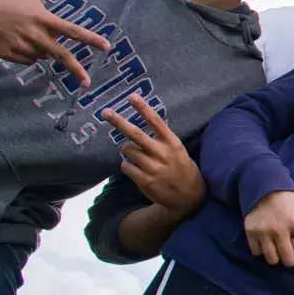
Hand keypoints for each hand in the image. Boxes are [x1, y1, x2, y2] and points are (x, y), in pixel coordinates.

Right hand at [0, 0, 108, 85]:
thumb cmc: (5, 1)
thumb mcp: (31, 0)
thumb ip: (47, 15)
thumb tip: (57, 29)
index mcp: (43, 18)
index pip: (72, 30)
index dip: (90, 39)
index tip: (106, 46)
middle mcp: (35, 34)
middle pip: (61, 55)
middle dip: (76, 70)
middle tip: (87, 82)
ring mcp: (22, 46)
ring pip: (43, 57)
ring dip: (42, 51)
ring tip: (26, 36)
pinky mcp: (9, 55)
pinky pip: (28, 60)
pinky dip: (28, 54)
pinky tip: (17, 42)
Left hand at [99, 96, 204, 218]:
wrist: (188, 197)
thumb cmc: (182, 169)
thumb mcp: (178, 151)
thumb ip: (161, 141)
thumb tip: (135, 134)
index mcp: (172, 143)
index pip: (156, 122)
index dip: (143, 109)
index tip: (132, 97)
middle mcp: (162, 153)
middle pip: (135, 134)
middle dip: (119, 121)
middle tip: (105, 112)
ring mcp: (153, 168)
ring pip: (127, 151)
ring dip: (127, 151)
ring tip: (136, 156)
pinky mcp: (144, 181)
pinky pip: (125, 166)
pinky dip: (127, 165)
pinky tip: (136, 168)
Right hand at [243, 190, 293, 266]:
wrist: (262, 185)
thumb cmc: (285, 196)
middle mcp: (279, 230)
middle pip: (288, 260)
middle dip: (292, 258)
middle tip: (291, 250)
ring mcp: (263, 232)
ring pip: (272, 259)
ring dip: (276, 255)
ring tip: (277, 247)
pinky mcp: (250, 232)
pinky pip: (256, 252)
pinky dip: (262, 250)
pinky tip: (266, 242)